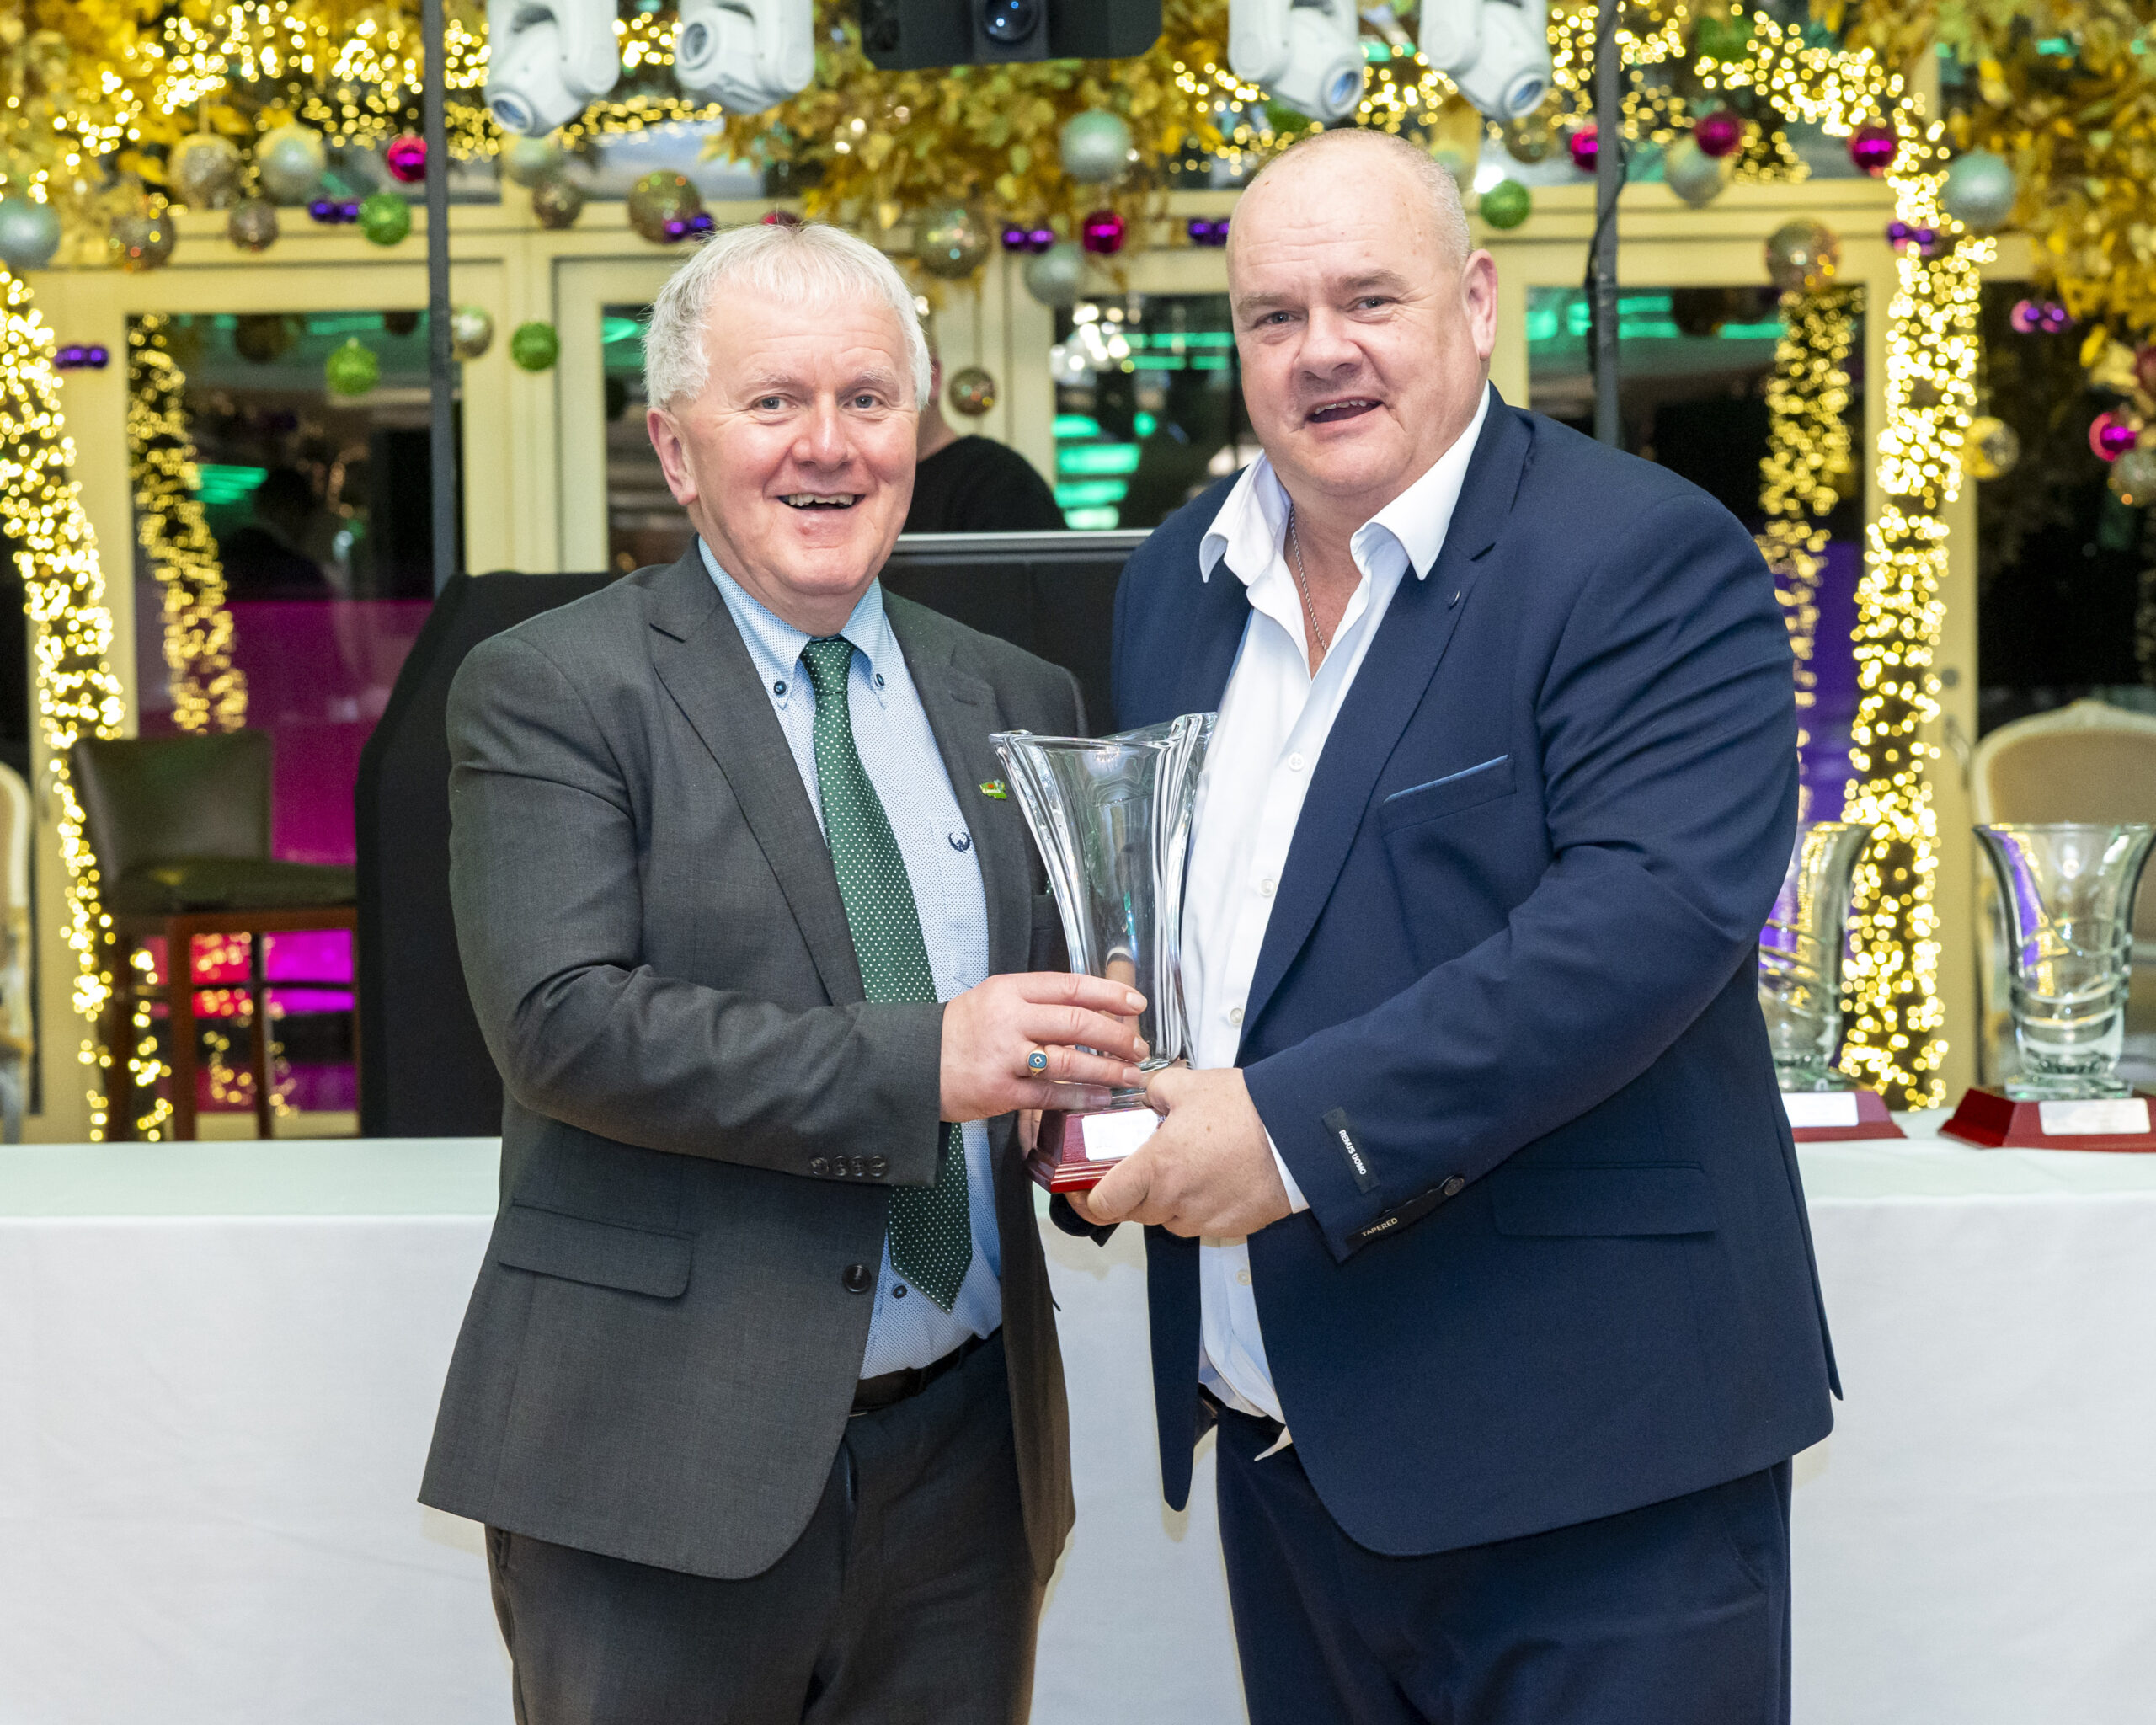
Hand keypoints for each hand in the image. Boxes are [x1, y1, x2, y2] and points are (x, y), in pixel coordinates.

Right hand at [941, 972, 1148, 1122]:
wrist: (915, 1064)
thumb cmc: (960, 1031)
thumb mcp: (994, 998)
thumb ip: (1037, 1000)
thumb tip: (1091, 1007)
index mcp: (1010, 990)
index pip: (1070, 986)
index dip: (1109, 993)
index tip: (1135, 1003)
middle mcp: (1009, 1019)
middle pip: (1077, 1022)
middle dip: (1117, 1036)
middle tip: (1138, 1046)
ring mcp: (1005, 1056)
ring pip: (1069, 1060)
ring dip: (1107, 1069)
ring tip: (1130, 1074)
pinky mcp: (1000, 1091)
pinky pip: (1050, 1095)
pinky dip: (1080, 1097)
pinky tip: (1101, 1097)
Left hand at [1072, 1066, 1291, 1237]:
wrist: (1299, 1134)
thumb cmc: (1245, 1109)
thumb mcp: (1188, 1085)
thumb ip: (1154, 1092)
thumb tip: (1145, 1097)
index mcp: (1156, 1168)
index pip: (1103, 1205)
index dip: (1087, 1199)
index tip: (1083, 1189)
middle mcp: (1176, 1201)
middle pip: (1133, 1213)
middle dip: (1131, 1192)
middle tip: (1142, 1166)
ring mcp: (1204, 1219)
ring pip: (1167, 1219)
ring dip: (1166, 1199)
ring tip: (1187, 1166)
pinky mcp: (1232, 1228)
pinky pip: (1201, 1222)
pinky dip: (1199, 1205)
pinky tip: (1214, 1177)